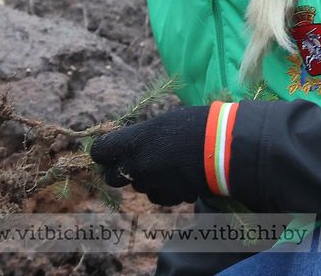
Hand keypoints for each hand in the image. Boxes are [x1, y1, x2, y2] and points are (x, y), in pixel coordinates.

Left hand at [90, 106, 209, 205]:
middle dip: (119, 170)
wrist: (221, 149)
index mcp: (132, 142)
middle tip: (134, 160)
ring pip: (138, 187)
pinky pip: (158, 196)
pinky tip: (179, 177)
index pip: (99, 151)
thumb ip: (141, 137)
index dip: (103, 151)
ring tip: (167, 165)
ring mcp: (151, 185)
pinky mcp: (168, 198)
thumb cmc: (192, 126)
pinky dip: (165, 189)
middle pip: (112, 177)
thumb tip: (132, 142)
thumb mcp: (161, 123)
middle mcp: (136, 166)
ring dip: (146, 179)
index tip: (110, 148)